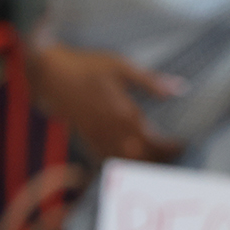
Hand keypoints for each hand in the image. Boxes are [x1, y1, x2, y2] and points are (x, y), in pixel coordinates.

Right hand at [32, 43, 183, 162]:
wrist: (48, 73)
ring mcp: (94, 136)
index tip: (181, 146)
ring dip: (140, 163)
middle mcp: (109, 130)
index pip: (152, 142)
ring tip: (156, 160)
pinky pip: (102, 156)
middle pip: (139, 157)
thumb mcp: (121, 67)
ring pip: (121, 161)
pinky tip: (128, 159)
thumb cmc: (85, 66)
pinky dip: (118, 161)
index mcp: (122, 114)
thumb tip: (179, 88)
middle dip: (158, 159)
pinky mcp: (83, 136)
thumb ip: (150, 82)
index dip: (169, 148)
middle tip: (173, 155)